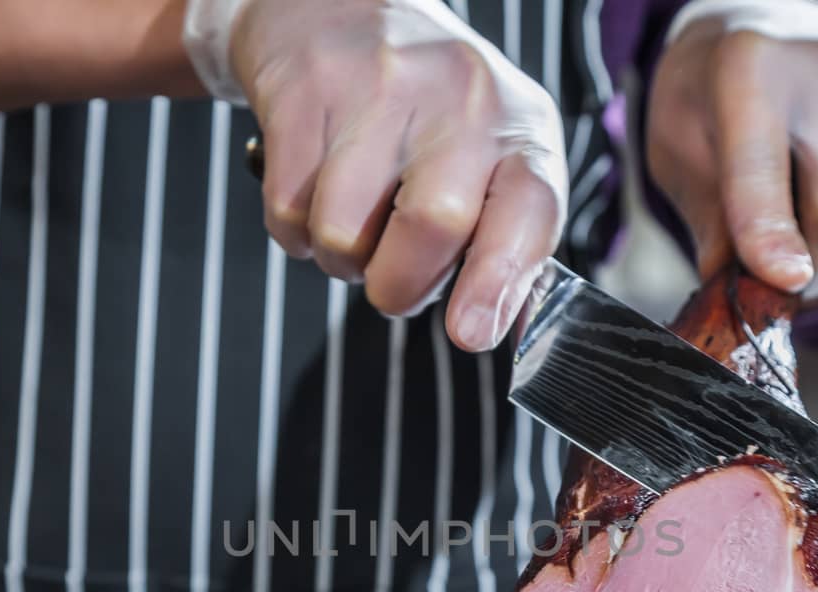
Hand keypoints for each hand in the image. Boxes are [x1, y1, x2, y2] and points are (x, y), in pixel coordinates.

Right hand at [184, 0, 567, 350]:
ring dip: (340, 259)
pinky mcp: (304, 90)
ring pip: (344, 232)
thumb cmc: (428, 112)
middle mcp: (461, 98)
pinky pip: (288, 210)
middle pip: (430, 228)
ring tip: (353, 222)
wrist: (336, 9)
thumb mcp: (491, 157)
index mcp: (519, 130)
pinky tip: (314, 192)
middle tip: (393, 281)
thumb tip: (489, 329)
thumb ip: (504, 241)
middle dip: (400, 287)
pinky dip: (295, 231)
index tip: (469, 332)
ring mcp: (379, 86)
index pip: (529, 209)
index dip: (499, 280)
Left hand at [646, 0, 817, 302]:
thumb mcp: (676, 149)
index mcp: (750, 66)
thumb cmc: (707, 96)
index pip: (762, 168)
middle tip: (768, 277)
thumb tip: (742, 294)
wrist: (762, 26)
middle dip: (803, 268)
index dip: (771, 233)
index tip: (785, 283)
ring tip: (788, 204)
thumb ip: (708, 219)